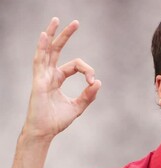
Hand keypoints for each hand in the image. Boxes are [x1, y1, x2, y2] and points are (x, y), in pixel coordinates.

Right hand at [23, 17, 100, 139]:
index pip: (75, 65)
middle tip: (76, 22)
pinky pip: (39, 61)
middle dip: (65, 35)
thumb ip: (88, 95)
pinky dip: (41, 48)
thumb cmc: (57, 121)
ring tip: (57, 20)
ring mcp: (42, 76)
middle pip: (57, 50)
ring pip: (47, 51)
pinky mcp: (38, 82)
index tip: (93, 82)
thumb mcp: (78, 107)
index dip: (87, 70)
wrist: (45, 132)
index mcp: (57, 79)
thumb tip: (99, 83)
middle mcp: (49, 74)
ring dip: (52, 35)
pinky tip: (44, 35)